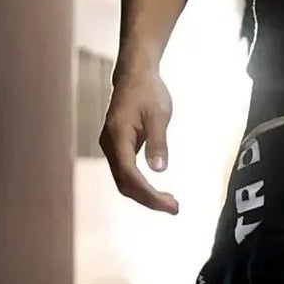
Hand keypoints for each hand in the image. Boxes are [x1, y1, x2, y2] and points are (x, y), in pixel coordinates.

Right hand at [100, 63, 178, 212]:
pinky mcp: (117, 147)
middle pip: (124, 184)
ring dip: (144, 195)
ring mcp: (111, 147)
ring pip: (123, 181)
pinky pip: (125, 173)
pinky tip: (156, 190)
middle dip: (148, 200)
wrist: (135, 75)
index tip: (170, 205)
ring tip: (169, 202)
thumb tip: (158, 170)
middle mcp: (109, 145)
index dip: (149, 194)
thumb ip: (158, 142)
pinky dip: (140, 185)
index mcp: (118, 136)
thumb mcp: (159, 115)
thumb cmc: (148, 91)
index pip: (130, 175)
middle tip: (174, 208)